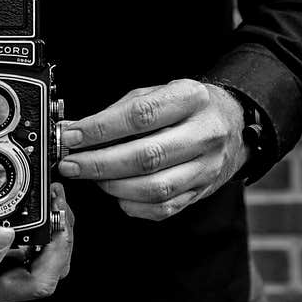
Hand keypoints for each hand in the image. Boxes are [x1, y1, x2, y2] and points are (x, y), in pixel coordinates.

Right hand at [0, 175, 73, 301]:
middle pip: (33, 284)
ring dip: (60, 243)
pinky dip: (54, 240)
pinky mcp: (10, 273)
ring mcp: (0, 284)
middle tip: (57, 213)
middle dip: (54, 249)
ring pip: (45, 275)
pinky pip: (43, 264)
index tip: (3, 231)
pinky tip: (53, 215)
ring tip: (59, 207)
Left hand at [58, 79, 248, 220]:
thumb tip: (74, 130)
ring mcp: (206, 167)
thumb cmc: (185, 108)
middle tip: (71, 164)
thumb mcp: (155, 94)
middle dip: (99, 164)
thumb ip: (116, 112)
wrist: (230, 124)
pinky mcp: (201, 191)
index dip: (100, 129)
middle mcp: (204, 134)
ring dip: (113, 185)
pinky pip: (163, 208)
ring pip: (154, 188)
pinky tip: (117, 192)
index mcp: (191, 98)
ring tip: (92, 177)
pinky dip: (132, 204)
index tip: (71, 136)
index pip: (140, 115)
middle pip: (146, 156)